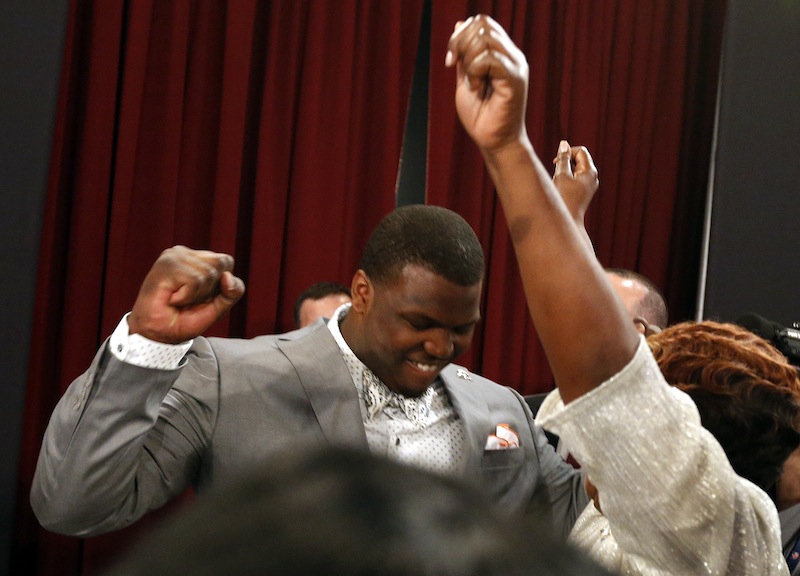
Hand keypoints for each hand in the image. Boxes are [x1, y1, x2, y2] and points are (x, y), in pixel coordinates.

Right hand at [128, 246, 244, 343]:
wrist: (157, 335)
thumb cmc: (183, 319)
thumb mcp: (217, 307)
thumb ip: (232, 292)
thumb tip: (228, 276)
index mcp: (197, 259)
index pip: (226, 261)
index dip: (220, 285)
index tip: (200, 297)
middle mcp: (185, 253)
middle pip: (221, 263)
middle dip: (210, 289)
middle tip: (188, 299)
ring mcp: (174, 256)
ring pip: (209, 273)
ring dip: (196, 295)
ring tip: (178, 299)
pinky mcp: (167, 264)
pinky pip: (195, 280)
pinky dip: (187, 296)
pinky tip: (172, 298)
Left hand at [445, 15, 528, 151]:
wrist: (492, 142)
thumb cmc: (480, 115)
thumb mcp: (465, 78)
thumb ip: (464, 54)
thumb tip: (459, 24)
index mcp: (501, 53)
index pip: (482, 22)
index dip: (460, 34)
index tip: (450, 59)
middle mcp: (511, 55)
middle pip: (483, 24)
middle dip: (460, 43)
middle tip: (454, 66)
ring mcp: (515, 65)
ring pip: (485, 38)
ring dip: (469, 60)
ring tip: (472, 83)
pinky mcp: (515, 78)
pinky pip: (489, 58)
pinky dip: (475, 72)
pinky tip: (477, 89)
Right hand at [553, 140, 598, 250]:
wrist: (567, 222)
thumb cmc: (563, 199)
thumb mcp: (561, 175)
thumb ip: (562, 158)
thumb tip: (563, 144)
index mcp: (590, 172)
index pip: (580, 151)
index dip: (567, 152)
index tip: (555, 162)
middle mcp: (593, 178)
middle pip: (579, 159)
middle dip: (566, 162)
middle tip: (555, 173)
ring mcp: (590, 185)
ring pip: (576, 169)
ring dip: (565, 171)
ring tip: (558, 183)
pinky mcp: (584, 192)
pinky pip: (576, 178)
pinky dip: (567, 179)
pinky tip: (561, 189)